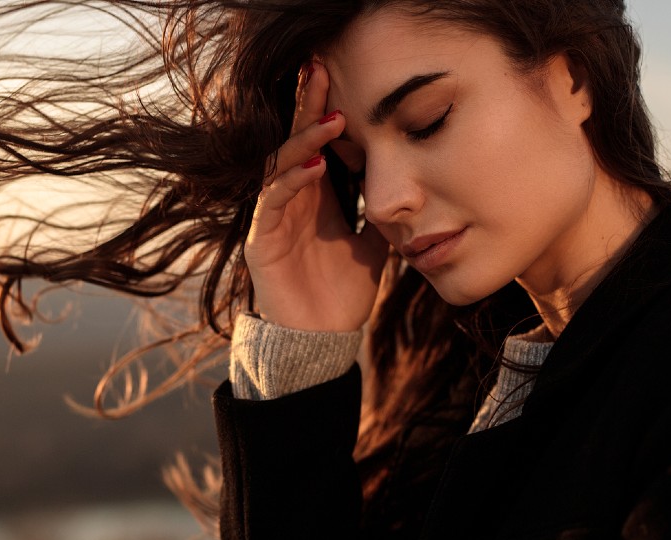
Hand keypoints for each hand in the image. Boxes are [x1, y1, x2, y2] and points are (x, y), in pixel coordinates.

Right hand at [245, 63, 387, 331]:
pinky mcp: (261, 240)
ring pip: (281, 165)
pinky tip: (317, 166)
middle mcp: (292, 200)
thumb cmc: (343, 292)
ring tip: (330, 120)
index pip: (318, 144)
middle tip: (319, 70)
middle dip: (307, 107)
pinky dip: (293, 181)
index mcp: (316, 197)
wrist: (323, 339)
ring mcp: (274, 218)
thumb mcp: (375, 245)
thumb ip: (382, 214)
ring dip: (304, 140)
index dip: (326, 112)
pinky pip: (273, 201)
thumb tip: (409, 187)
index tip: (342, 79)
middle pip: (295, 142)